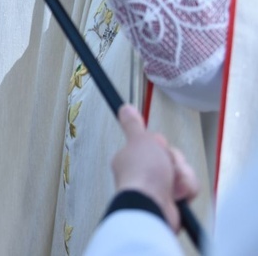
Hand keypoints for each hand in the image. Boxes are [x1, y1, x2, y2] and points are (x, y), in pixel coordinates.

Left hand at [113, 105, 198, 229]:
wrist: (152, 205)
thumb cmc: (142, 174)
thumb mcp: (139, 140)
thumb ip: (134, 125)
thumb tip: (125, 109)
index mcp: (131, 158)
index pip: (155, 143)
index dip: (160, 144)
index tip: (158, 147)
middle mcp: (143, 173)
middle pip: (171, 157)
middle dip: (175, 160)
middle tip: (165, 164)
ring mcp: (157, 187)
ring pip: (182, 172)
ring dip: (182, 175)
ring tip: (172, 183)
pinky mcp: (172, 201)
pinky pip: (188, 188)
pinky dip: (186, 189)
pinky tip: (178, 194)